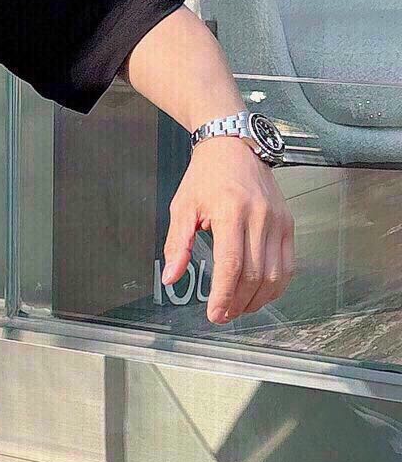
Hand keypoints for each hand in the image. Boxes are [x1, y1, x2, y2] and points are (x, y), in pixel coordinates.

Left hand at [161, 137, 294, 323]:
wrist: (234, 147)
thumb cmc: (206, 176)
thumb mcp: (182, 207)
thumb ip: (178, 244)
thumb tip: (172, 277)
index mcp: (231, 212)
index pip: (232, 264)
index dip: (224, 294)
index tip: (214, 314)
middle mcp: (260, 217)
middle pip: (255, 274)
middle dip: (238, 302)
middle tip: (222, 315)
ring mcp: (279, 221)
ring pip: (275, 275)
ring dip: (257, 299)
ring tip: (238, 308)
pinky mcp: (288, 224)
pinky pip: (288, 265)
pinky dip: (276, 286)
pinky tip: (259, 294)